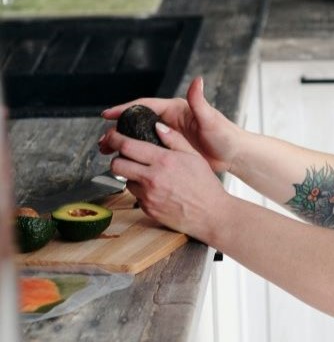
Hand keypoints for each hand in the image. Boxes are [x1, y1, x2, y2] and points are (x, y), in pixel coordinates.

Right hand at [99, 76, 241, 172]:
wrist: (234, 155)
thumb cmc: (226, 135)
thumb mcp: (210, 119)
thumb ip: (200, 101)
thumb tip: (197, 80)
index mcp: (176, 109)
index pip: (144, 105)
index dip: (124, 109)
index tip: (107, 114)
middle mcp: (170, 120)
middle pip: (137, 121)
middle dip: (118, 129)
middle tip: (103, 139)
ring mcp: (170, 135)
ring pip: (139, 136)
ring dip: (123, 142)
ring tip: (107, 151)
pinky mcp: (171, 148)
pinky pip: (148, 149)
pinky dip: (135, 153)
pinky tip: (125, 162)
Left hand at [103, 120, 230, 240]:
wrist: (211, 214)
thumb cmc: (206, 186)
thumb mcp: (195, 156)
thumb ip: (175, 139)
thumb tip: (158, 127)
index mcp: (164, 161)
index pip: (127, 146)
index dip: (115, 138)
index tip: (113, 136)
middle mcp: (152, 179)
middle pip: (116, 164)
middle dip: (117, 158)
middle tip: (125, 157)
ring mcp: (148, 196)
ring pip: (126, 181)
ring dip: (132, 176)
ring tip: (149, 176)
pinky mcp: (147, 210)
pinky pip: (136, 196)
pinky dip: (142, 191)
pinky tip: (158, 190)